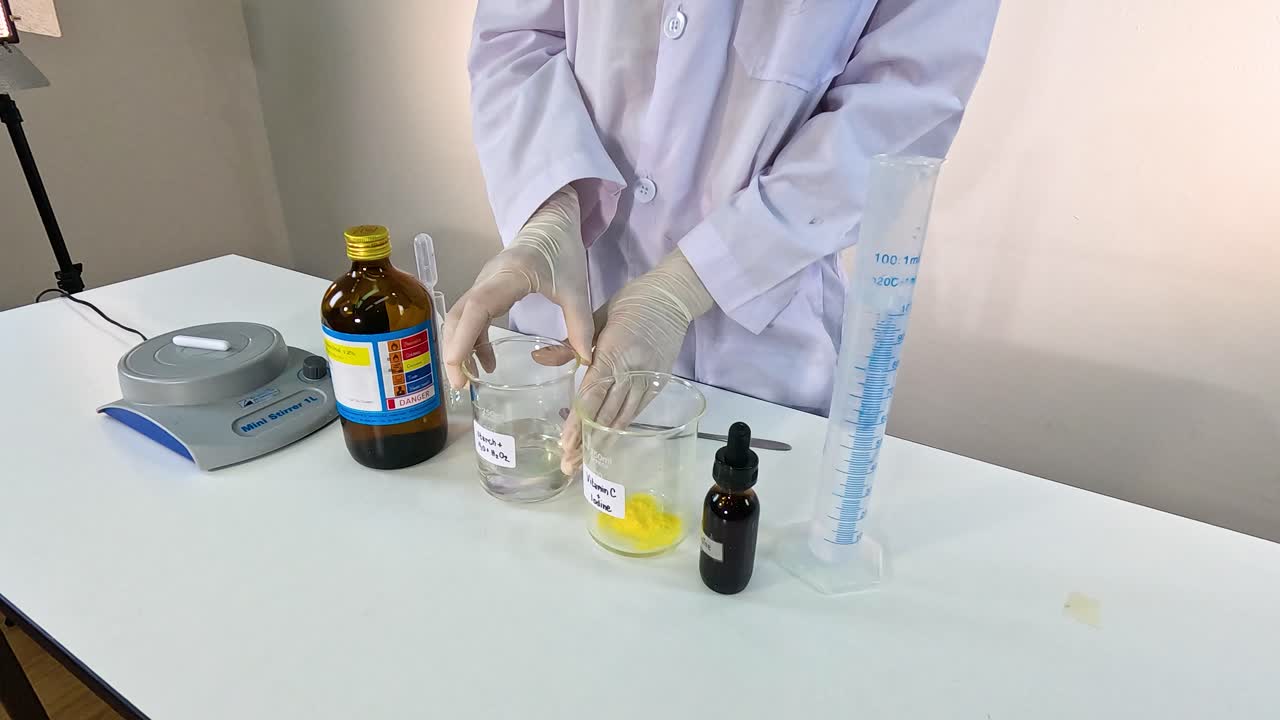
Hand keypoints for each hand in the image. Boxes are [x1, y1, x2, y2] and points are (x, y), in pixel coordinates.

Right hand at [443, 187, 593, 388]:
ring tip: (468, 381)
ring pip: (459, 318)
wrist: (550, 223)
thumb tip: (585, 361)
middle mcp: (488, 279)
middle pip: (458, 315)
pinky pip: (469, 317)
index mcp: (510, 276)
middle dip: (454, 351)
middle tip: (459, 386)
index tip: (457, 364)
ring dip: (459, 348)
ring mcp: (483, 284)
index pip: (479, 307)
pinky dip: (472, 341)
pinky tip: (486, 363)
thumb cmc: (562, 250)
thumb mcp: (577, 288)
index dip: (465, 336)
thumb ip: (580, 325)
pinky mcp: (485, 290)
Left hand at [559, 249, 713, 473]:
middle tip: (569, 465)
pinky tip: (608, 441)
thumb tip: (539, 358)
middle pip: (606, 414)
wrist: (672, 296)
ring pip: (622, 418)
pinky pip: (637, 411)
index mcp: (613, 353)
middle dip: (586, 441)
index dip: (578, 421)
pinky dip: (620, 427)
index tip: (565, 443)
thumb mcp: (596, 318)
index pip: (592, 395)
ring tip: (585, 462)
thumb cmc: (630, 302)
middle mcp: (631, 371)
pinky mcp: (658, 383)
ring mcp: (647, 379)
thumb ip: (570, 345)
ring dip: (603, 441)